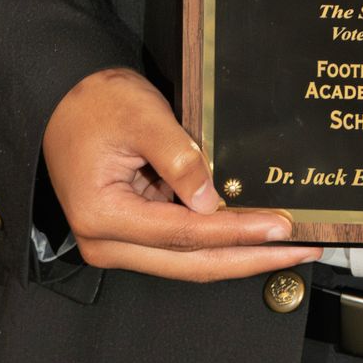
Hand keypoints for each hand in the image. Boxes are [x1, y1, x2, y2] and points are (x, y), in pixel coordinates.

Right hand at [41, 67, 320, 281]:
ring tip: (286, 245)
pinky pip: (181, 245)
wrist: (63, 98)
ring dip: (237, 253)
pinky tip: (253, 232)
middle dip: (249, 259)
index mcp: (103, 217)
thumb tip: (214, 203)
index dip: (237, 232)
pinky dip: (218, 241)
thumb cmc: (94, 103)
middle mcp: (106, 243)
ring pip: (188, 261)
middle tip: (299, 251)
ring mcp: (117, 242)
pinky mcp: (131, 233)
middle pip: (190, 263)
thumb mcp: (143, 118)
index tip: (281, 228)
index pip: (184, 234)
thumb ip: (180, 160)